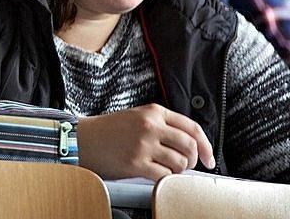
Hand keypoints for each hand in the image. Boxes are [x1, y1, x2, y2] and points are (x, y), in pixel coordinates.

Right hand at [77, 104, 215, 179]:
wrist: (80, 139)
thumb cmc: (107, 130)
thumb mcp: (135, 117)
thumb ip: (161, 125)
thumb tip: (190, 145)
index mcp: (152, 112)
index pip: (192, 128)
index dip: (206, 146)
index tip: (209, 159)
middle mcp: (150, 126)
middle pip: (190, 146)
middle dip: (192, 161)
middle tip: (185, 166)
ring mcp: (143, 145)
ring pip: (179, 163)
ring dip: (176, 170)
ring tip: (163, 168)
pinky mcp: (135, 163)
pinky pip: (164, 176)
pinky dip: (164, 178)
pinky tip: (154, 174)